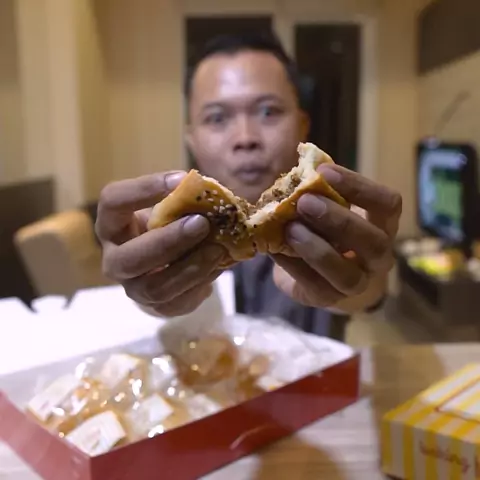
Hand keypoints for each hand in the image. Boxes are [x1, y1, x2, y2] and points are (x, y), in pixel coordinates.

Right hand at [95, 171, 225, 316]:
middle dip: (168, 241)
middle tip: (201, 223)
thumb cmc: (168, 227)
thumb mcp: (171, 210)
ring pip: (155, 287)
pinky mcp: (155, 308)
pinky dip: (201, 284)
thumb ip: (186, 202)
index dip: (144, 189)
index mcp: (113, 224)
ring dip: (191, 267)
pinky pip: (177, 303)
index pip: (113, 201)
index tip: (181, 179)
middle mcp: (115, 259)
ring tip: (219, 249)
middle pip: (130, 258)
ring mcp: (133, 288)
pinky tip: (218, 267)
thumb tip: (216, 195)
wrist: (167, 265)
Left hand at [271, 164, 401, 312]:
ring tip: (291, 229)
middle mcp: (379, 257)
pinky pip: (315, 287)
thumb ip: (320, 194)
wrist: (325, 279)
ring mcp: (357, 283)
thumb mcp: (330, 210)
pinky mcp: (329, 299)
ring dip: (317, 250)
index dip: (359, 187)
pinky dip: (293, 267)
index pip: (387, 204)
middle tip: (305, 202)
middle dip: (338, 220)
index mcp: (382, 225)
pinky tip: (275, 250)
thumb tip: (296, 169)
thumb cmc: (329, 233)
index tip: (324, 172)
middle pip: (372, 241)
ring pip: (347, 274)